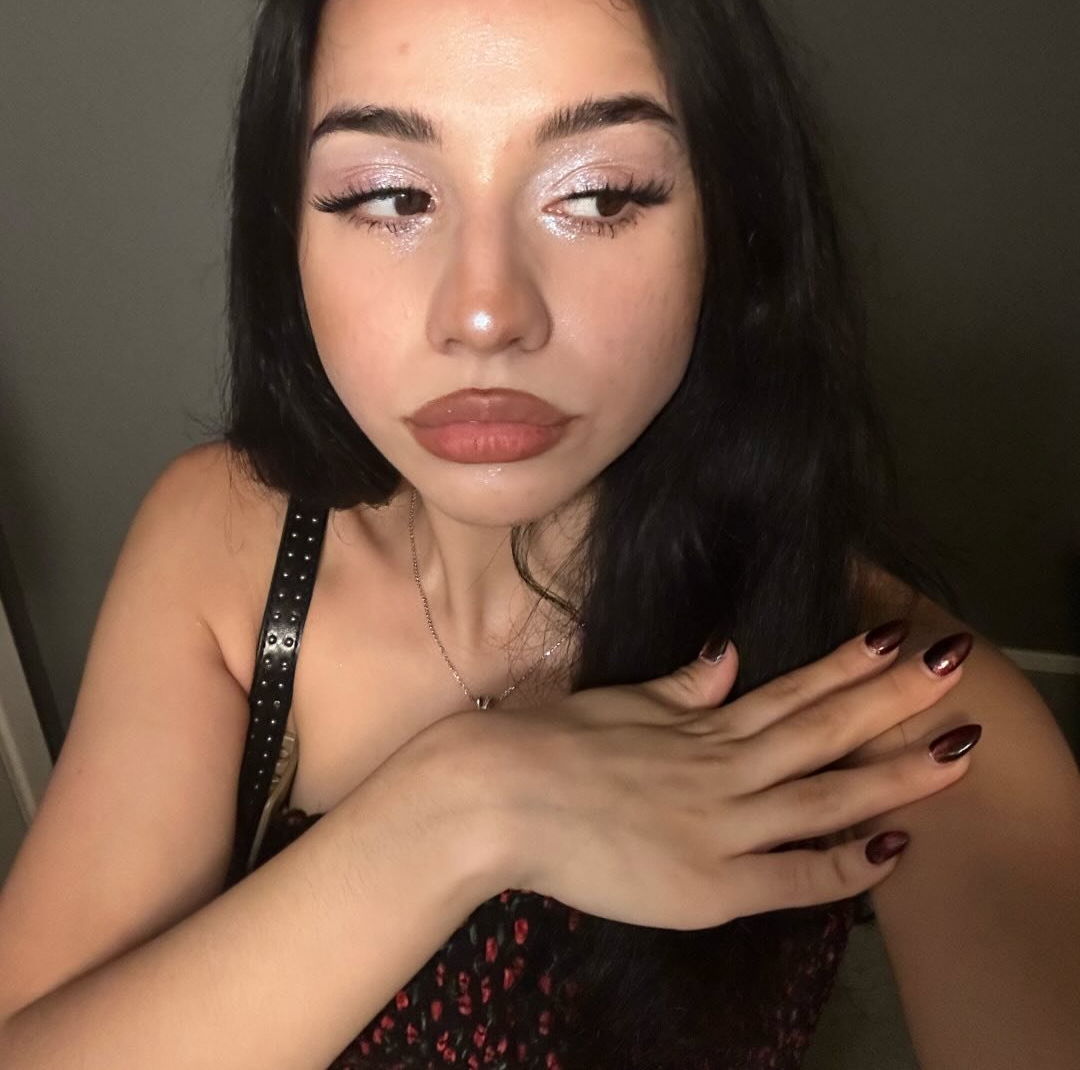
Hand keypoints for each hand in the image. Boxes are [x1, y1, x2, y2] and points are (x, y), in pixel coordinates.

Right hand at [486, 622, 978, 929]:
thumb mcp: (615, 703)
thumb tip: (727, 656)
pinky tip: (891, 849)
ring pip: (823, 794)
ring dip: (893, 771)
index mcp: (698, 726)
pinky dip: (843, 866)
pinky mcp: (706, 885)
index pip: (791, 691)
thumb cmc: (542, 743)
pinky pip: (790, 878)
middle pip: (823, 729)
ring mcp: (719, 825)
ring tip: (956, 748)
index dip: (849, 665)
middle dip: (895, 697)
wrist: (491, 797)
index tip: (898, 637)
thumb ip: (677, 689)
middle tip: (955, 660)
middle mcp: (722, 767)